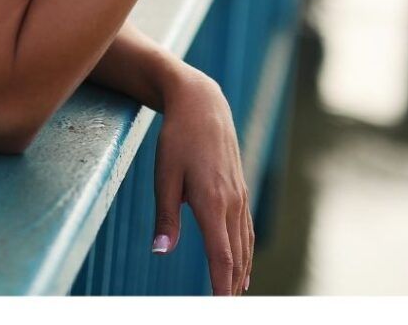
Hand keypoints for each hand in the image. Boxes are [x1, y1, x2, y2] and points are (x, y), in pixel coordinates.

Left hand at [151, 70, 253, 295]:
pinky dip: (246, 250)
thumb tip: (160, 251)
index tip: (220, 308)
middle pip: (236, 255)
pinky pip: (246, 226)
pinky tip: (242, 261)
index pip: (221, 256)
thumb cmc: (177, 138)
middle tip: (226, 309)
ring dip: (241, 271)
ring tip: (236, 295)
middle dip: (231, 285)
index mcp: (211, 201)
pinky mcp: (239, 187)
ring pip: (244, 242)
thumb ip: (165, 215)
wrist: (201, 103)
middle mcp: (231, 201)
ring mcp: (238, 194)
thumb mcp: (164, 175)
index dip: (221, 286)